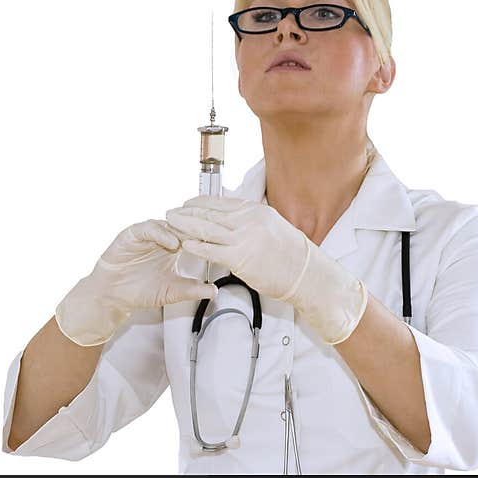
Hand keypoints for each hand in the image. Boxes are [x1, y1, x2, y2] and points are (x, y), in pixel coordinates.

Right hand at [55, 219, 218, 346]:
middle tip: (212, 235)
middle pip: (184, 226)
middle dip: (197, 230)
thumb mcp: (172, 292)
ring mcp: (148, 234)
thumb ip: (193, 290)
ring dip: (182, 230)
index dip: (208, 238)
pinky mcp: (133, 234)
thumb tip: (214, 291)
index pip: (195, 236)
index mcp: (175, 246)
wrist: (112, 295)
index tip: (223, 243)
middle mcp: (163, 236)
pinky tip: (172, 243)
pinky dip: (161, 233)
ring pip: (168, 224)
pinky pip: (148, 228)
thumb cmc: (140, 291)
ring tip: (193, 239)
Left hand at [165, 196, 367, 344]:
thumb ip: (251, 221)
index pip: (221, 203)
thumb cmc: (292, 255)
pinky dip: (197, 246)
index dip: (200, 203)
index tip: (187, 203)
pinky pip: (213, 250)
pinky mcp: (241, 258)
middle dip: (188, 212)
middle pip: (211, 213)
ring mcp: (244, 238)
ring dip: (186, 226)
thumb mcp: (272, 227)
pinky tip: (185, 244)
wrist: (307, 273)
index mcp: (256, 211)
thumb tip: (234, 219)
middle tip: (171, 211)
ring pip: (208, 229)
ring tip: (170, 224)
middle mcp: (249, 220)